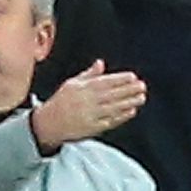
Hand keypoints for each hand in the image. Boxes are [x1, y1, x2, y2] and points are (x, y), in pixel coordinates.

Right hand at [29, 61, 148, 149]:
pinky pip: (110, 121)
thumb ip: (88, 74)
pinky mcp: (92, 128)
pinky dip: (121, 116)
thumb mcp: (72, 84)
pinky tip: (131, 111)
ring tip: (141, 98)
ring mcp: (91, 115)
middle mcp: (87, 101)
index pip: (105, 82)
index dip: (120, 79)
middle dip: (128, 90)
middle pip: (112, 94)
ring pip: (113, 108)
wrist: (49, 124)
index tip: (132, 76)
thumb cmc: (61, 102)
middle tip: (142, 86)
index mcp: (82, 88)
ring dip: (129, 103)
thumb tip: (100, 63)